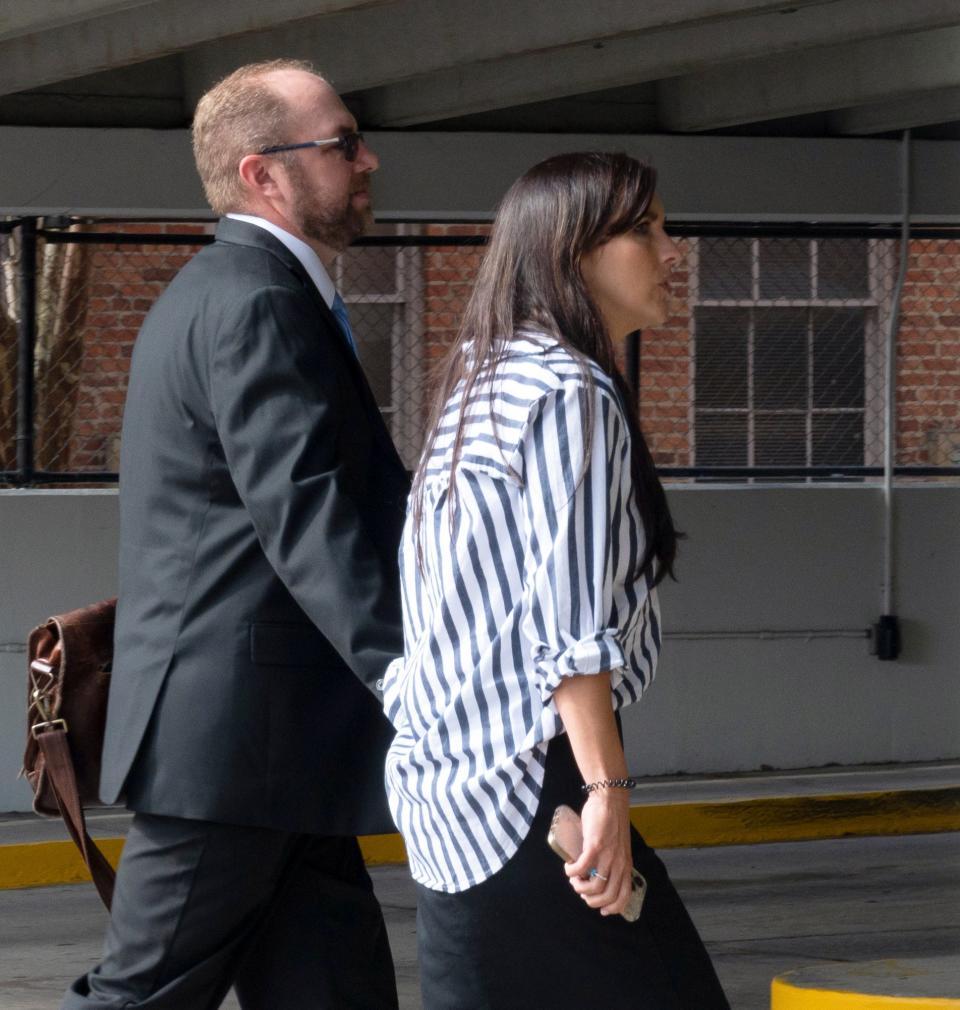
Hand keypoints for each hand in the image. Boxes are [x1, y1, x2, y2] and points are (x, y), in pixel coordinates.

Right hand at [564, 789, 632, 915]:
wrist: (609, 800)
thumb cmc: (612, 821)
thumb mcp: (619, 846)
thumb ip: (613, 859)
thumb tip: (599, 872)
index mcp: (626, 865)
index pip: (623, 897)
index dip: (612, 909)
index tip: (601, 910)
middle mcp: (619, 864)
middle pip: (607, 897)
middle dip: (591, 901)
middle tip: (581, 891)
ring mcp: (607, 856)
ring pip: (593, 887)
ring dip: (579, 887)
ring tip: (573, 878)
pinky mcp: (595, 846)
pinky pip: (581, 868)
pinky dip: (572, 872)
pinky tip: (568, 867)